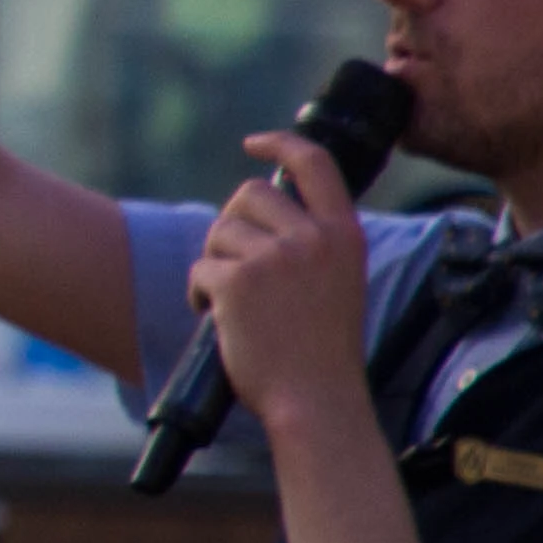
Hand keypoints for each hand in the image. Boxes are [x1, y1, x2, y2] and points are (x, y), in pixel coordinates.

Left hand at [189, 129, 377, 417]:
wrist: (317, 399)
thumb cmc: (322, 350)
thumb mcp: (338, 282)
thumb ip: (312, 244)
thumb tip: (255, 213)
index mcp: (344, 235)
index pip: (315, 163)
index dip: (281, 143)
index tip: (254, 142)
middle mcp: (312, 238)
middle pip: (249, 195)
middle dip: (231, 225)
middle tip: (234, 265)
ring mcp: (275, 257)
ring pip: (218, 232)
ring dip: (215, 263)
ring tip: (232, 303)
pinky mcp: (237, 280)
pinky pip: (199, 268)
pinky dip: (198, 292)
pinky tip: (218, 319)